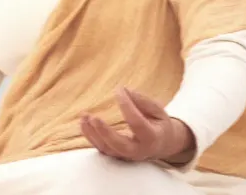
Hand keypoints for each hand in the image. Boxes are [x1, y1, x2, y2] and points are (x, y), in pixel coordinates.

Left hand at [80, 87, 194, 163]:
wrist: (162, 144)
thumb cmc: (158, 124)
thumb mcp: (157, 110)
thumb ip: (142, 101)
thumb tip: (123, 90)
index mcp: (152, 137)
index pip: (137, 123)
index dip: (127, 106)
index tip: (118, 90)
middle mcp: (139, 150)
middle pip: (120, 146)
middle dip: (106, 133)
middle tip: (94, 118)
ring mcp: (126, 155)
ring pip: (107, 149)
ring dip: (93, 134)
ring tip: (84, 116)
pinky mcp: (116, 155)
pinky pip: (101, 148)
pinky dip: (90, 136)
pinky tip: (84, 122)